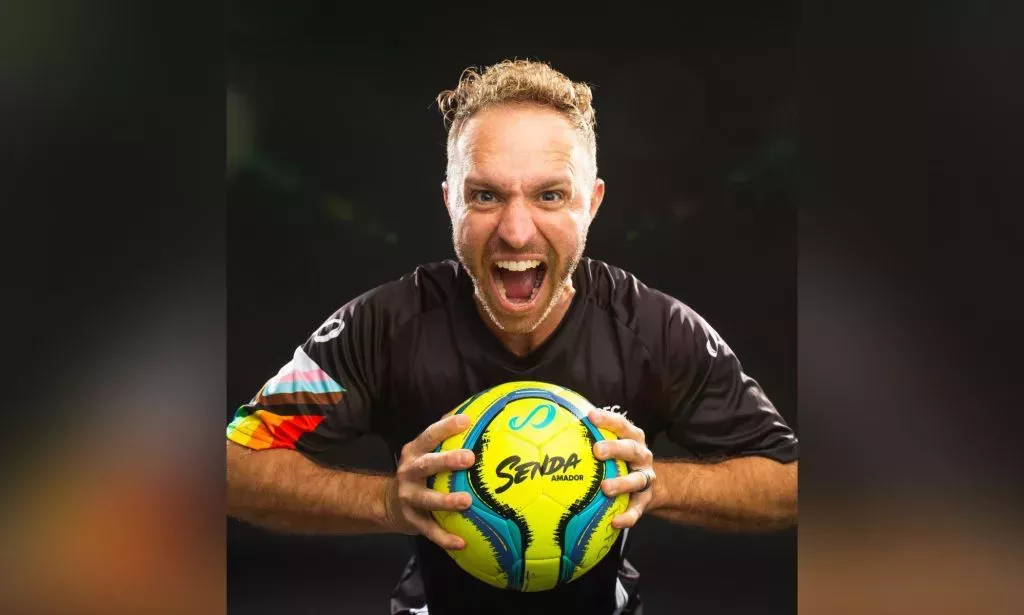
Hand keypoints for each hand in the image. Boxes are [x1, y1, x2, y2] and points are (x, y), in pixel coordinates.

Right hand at [385, 413, 474, 549]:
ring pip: (427, 499)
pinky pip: (430, 531)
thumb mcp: (424, 453)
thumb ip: (444, 440)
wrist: (387, 503)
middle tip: (469, 458)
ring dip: (446, 500)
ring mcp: (408, 497)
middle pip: (427, 465)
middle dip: (447, 461)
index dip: (446, 427)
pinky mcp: (411, 520)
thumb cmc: (418, 472)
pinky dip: (445, 538)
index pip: (429, 436)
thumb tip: (477, 417)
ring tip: (467, 501)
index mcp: (414, 453)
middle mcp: (408, 472)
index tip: (466, 421)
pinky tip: (462, 542)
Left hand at [588, 409, 655, 529]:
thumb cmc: (620, 460)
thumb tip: (556, 425)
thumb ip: (591, 436)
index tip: (591, 416)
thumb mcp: (612, 444)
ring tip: (605, 488)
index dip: (608, 419)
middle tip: (597, 450)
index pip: (621, 425)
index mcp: (632, 439)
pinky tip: (615, 522)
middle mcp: (641, 456)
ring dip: (622, 483)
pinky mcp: (645, 500)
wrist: (648, 485)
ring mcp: (644, 478)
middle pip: (631, 449)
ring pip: (637, 479)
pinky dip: (628, 516)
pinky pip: (637, 510)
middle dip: (615, 448)